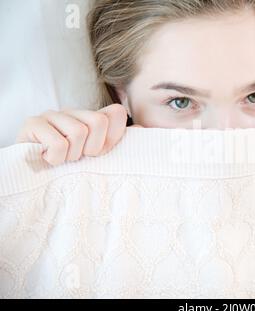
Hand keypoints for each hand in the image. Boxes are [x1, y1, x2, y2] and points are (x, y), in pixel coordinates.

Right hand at [16, 104, 138, 165]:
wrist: (31, 174)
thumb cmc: (69, 167)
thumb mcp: (97, 157)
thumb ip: (120, 142)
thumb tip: (143, 130)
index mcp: (91, 118)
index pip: (116, 114)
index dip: (112, 138)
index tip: (99, 153)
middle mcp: (73, 112)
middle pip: (98, 122)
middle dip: (91, 148)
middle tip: (78, 157)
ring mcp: (52, 115)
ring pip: (78, 133)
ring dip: (71, 156)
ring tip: (62, 160)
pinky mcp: (33, 124)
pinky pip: (59, 144)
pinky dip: (56, 159)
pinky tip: (48, 159)